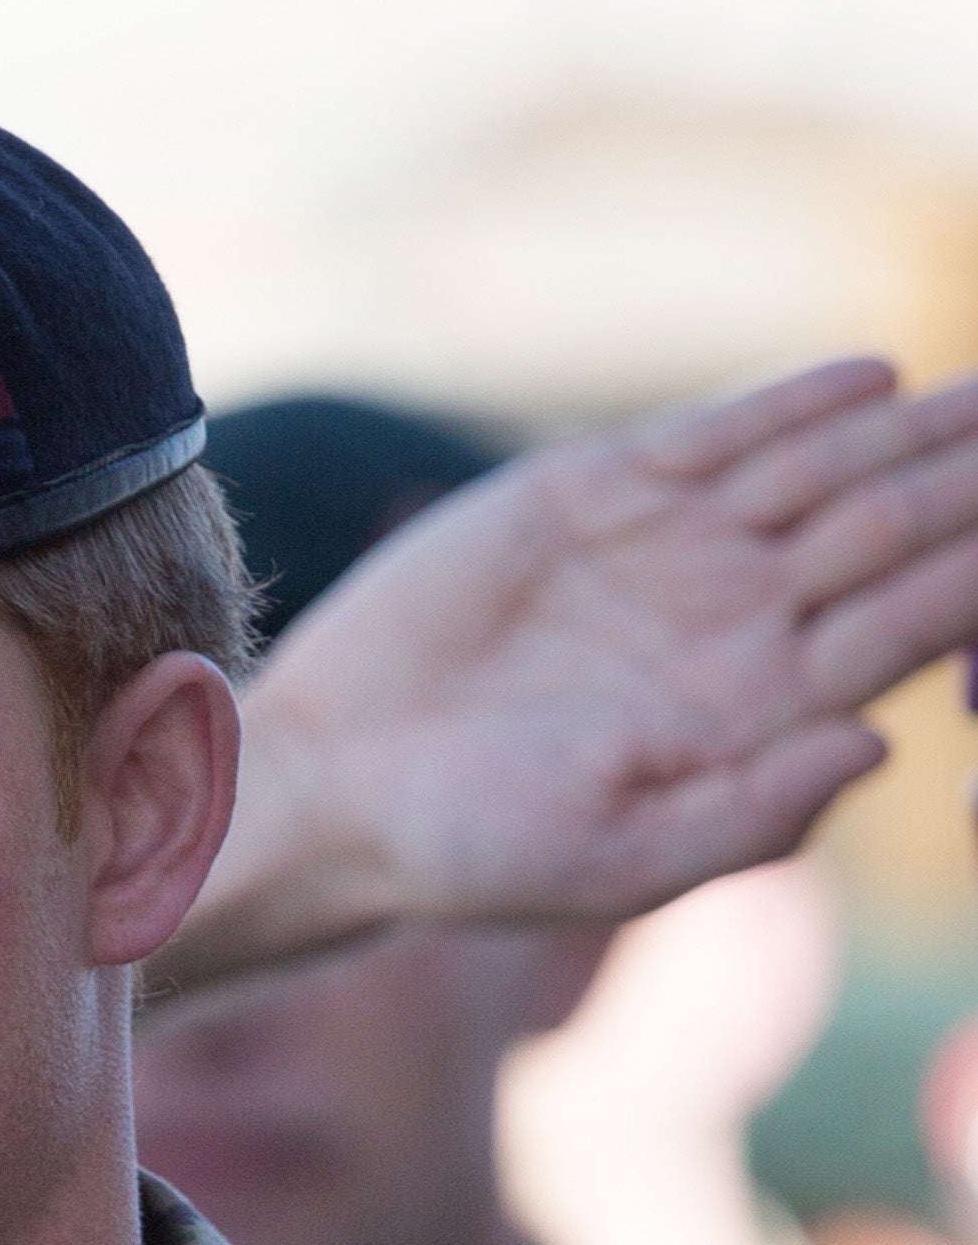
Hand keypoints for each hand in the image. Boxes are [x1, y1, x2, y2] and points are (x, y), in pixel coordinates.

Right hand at [184, 359, 977, 979]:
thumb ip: (756, 818)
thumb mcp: (617, 863)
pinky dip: (796, 406)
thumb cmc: (465, 851)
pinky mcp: (591, 493)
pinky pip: (720, 438)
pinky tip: (876, 381)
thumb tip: (880, 744)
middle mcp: (736, 622)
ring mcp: (671, 551)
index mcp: (763, 711)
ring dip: (919, 431)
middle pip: (896, 532)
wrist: (326, 785)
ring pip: (829, 472)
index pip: (914, 626)